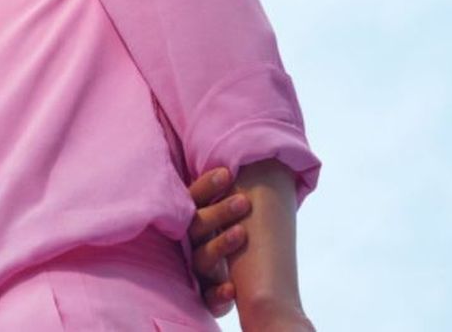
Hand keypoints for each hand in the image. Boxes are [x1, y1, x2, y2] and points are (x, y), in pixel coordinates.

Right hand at [187, 167, 251, 316]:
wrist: (232, 284)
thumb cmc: (233, 238)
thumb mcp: (231, 213)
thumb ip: (234, 191)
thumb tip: (260, 152)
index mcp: (195, 220)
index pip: (192, 198)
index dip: (207, 185)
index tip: (228, 172)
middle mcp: (192, 244)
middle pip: (196, 226)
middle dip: (219, 212)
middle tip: (244, 201)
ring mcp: (197, 270)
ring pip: (201, 258)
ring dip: (220, 244)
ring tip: (242, 233)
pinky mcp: (205, 296)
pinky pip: (206, 298)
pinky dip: (217, 294)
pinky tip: (232, 287)